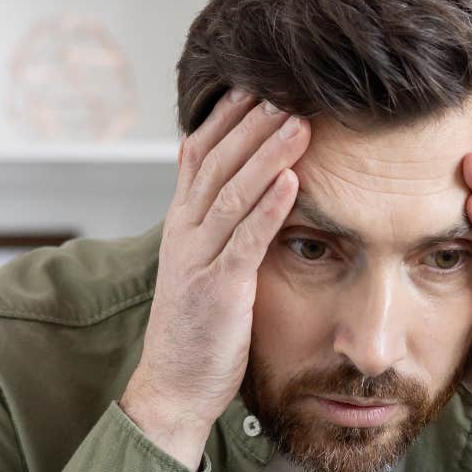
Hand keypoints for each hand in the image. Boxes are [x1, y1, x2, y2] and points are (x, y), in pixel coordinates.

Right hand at [120, 87, 310, 463]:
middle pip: (217, 162)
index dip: (226, 118)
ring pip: (232, 193)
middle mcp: (184, 234)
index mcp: (181, 225)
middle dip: (251, 123)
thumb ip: (220, 229)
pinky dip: (269, 207)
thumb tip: (250, 191)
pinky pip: (245, 240)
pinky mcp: (218, 290)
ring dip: (267, 154)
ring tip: (298, 122)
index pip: (199, 155)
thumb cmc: (198, 330)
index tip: (256, 84)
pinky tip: (292, 181)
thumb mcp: (203, 267)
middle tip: (286, 87)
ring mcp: (198, 260)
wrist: (172, 387)